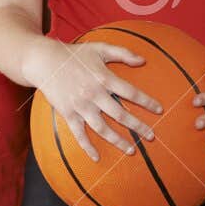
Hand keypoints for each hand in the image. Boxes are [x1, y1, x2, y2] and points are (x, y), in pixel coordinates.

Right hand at [40, 40, 163, 161]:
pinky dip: (87, 147)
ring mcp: (80, 106)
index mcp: (104, 77)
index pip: (131, 92)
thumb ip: (123, 53)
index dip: (146, 102)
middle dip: (137, 126)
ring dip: (117, 141)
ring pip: (102, 128)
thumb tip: (143, 60)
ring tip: (131, 151)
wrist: (45, 61)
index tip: (159, 110)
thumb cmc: (75, 54)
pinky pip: (79, 134)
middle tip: (151, 137)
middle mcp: (94, 94)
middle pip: (120, 114)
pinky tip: (96, 157)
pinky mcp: (68, 113)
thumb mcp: (100, 48)